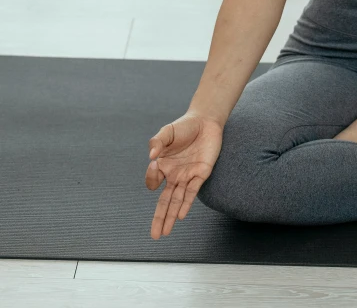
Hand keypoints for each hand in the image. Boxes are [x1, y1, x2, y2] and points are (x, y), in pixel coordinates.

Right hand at [145, 111, 223, 238]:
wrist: (206, 121)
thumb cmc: (185, 126)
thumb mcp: (167, 131)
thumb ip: (157, 141)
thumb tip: (151, 156)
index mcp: (163, 165)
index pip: (152, 181)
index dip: (151, 177)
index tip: (154, 164)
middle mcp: (174, 174)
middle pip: (164, 201)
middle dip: (159, 218)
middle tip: (154, 235)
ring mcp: (187, 175)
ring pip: (177, 201)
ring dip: (171, 217)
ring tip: (164, 233)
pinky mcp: (201, 173)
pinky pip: (192, 192)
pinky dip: (186, 203)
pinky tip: (181, 215)